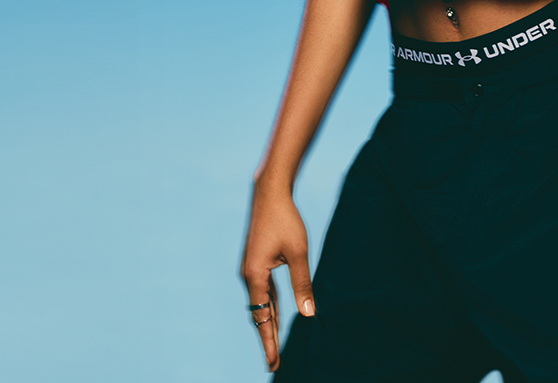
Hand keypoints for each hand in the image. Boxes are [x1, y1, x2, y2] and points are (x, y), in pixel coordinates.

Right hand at [240, 185, 315, 370]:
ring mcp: (251, 270)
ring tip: (274, 345)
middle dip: (268, 339)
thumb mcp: (299, 253)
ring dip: (268, 325)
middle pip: (259, 315)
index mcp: (255, 276)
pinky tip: (275, 316)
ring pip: (261, 304)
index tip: (273, 362)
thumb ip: (303, 284)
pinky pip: (264, 292)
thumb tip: (308, 314)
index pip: (263, 318)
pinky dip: (270, 307)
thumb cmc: (285, 220)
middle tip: (274, 363)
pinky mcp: (257, 264)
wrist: (270, 193)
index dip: (269, 341)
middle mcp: (249, 276)